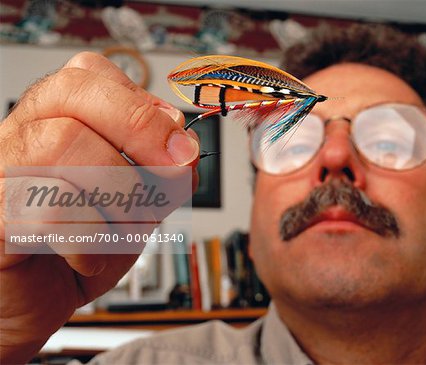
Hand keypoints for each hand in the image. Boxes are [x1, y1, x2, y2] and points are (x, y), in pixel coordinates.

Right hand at [0, 52, 198, 362]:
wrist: (42, 297)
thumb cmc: (87, 241)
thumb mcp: (138, 199)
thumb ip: (161, 169)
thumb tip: (185, 148)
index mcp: (58, 118)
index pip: (90, 73)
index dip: (144, 107)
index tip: (180, 148)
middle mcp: (24, 132)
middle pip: (76, 95)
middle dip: (140, 133)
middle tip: (173, 176)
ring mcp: (1, 169)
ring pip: (66, 146)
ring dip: (121, 196)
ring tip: (127, 229)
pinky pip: (49, 212)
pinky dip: (91, 241)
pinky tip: (91, 256)